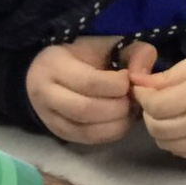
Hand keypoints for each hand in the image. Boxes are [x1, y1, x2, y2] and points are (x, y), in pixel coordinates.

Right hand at [25, 36, 140, 145]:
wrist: (55, 71)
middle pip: (85, 109)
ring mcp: (49, 117)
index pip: (88, 82)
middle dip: (118, 107)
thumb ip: (134, 53)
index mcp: (53, 64)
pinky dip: (110, 133)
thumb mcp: (109, 45)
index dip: (116, 85)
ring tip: (129, 109)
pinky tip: (121, 120)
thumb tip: (141, 76)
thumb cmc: (85, 55)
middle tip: (132, 99)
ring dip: (117, 123)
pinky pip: (88, 140)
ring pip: (86, 130)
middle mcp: (44, 93)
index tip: (129, 80)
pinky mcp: (59, 133)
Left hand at [131, 48, 185, 161]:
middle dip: (149, 114)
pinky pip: (182, 153)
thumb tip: (140, 85)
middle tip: (155, 103)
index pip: (157, 105)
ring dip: (160, 129)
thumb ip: (171, 73)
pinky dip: (175, 140)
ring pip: (166, 144)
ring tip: (168, 115)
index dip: (143, 97)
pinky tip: (183, 126)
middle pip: (158, 128)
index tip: (143, 89)